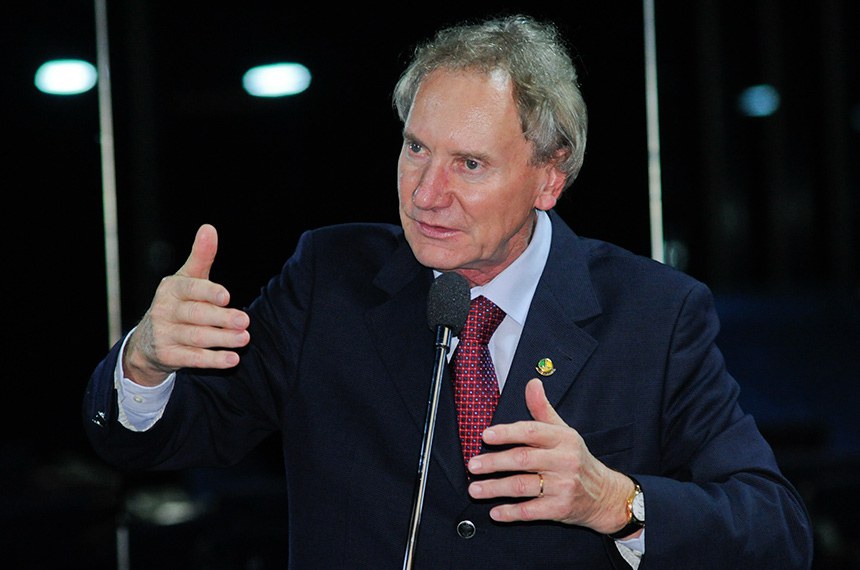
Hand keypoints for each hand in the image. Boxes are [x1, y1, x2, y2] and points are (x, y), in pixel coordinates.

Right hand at [123, 224, 250, 385]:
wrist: (147, 341)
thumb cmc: (178, 302)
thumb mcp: (186, 278)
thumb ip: (201, 256)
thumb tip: (209, 228)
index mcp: (172, 288)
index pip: (191, 289)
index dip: (209, 292)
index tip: (227, 296)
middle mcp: (165, 310)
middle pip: (196, 315)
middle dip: (221, 318)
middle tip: (245, 321)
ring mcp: (165, 334)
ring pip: (196, 337)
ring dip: (221, 339)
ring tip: (244, 338)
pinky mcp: (168, 355)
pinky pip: (192, 359)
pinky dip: (213, 360)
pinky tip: (232, 359)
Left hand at [467, 378, 634, 534]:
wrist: (605, 494)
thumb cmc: (577, 459)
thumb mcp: (564, 431)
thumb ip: (542, 409)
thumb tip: (532, 383)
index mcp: (563, 438)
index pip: (531, 431)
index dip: (507, 433)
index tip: (486, 435)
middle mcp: (564, 461)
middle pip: (523, 459)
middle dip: (494, 462)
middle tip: (473, 465)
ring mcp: (563, 486)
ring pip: (523, 486)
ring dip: (495, 488)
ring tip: (475, 489)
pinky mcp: (561, 508)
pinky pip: (531, 511)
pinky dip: (511, 512)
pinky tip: (495, 511)